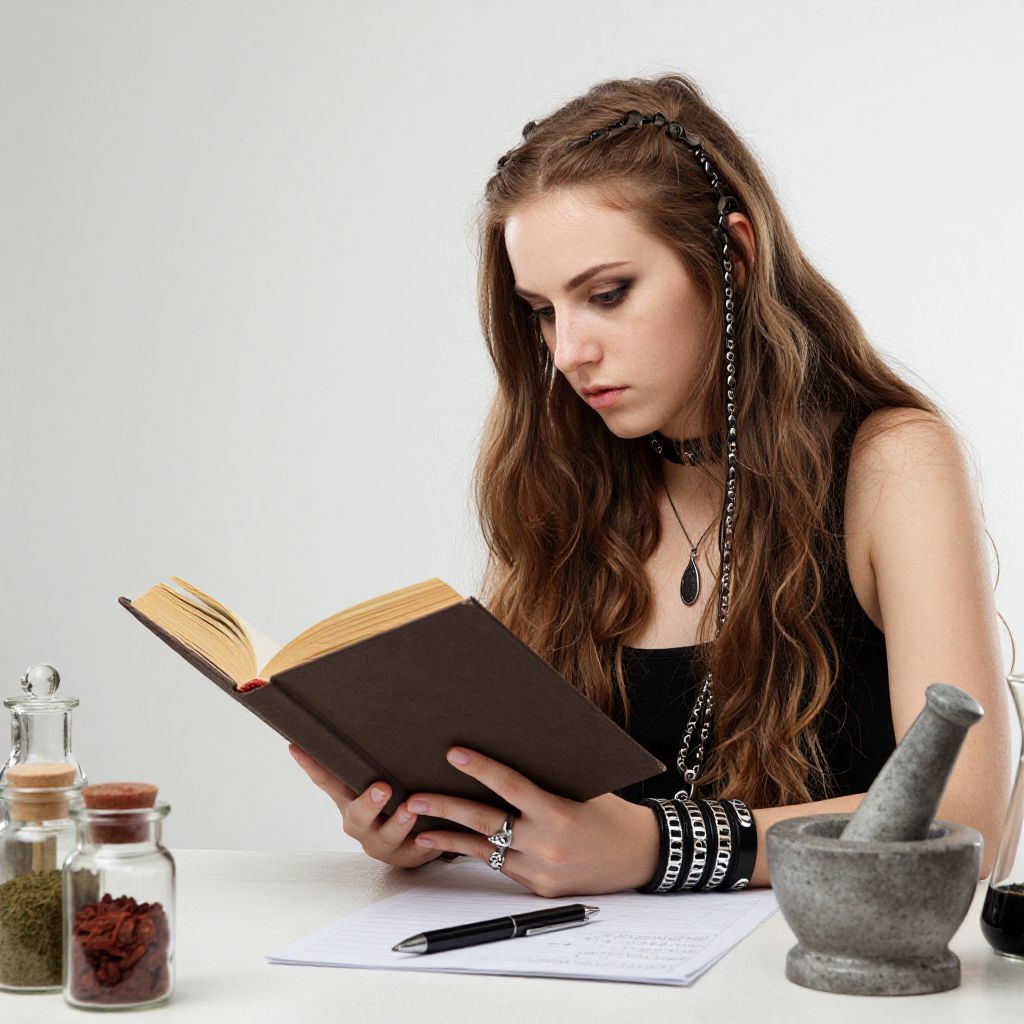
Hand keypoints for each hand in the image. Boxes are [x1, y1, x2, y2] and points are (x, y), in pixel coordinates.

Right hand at [288, 744, 442, 868]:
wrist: (422, 837)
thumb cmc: (397, 798)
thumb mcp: (383, 776)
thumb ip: (376, 755)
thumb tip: (378, 710)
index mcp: (350, 800)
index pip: (327, 781)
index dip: (310, 765)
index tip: (295, 745)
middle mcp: (361, 823)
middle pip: (357, 816)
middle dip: (368, 802)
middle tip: (382, 787)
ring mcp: (381, 843)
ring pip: (386, 837)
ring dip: (398, 823)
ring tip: (409, 809)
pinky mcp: (406, 857)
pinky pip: (413, 853)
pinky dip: (422, 845)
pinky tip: (429, 835)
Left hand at [406, 746, 659, 896]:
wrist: (640, 856)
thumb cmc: (611, 813)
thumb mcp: (583, 788)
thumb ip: (546, 779)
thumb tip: (508, 754)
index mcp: (560, 814)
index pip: (511, 786)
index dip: (481, 768)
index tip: (454, 753)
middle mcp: (547, 845)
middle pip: (486, 823)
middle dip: (446, 808)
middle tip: (415, 798)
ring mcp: (540, 870)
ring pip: (484, 851)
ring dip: (449, 838)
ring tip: (419, 828)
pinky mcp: (538, 888)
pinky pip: (500, 866)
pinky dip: (476, 854)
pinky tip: (452, 845)